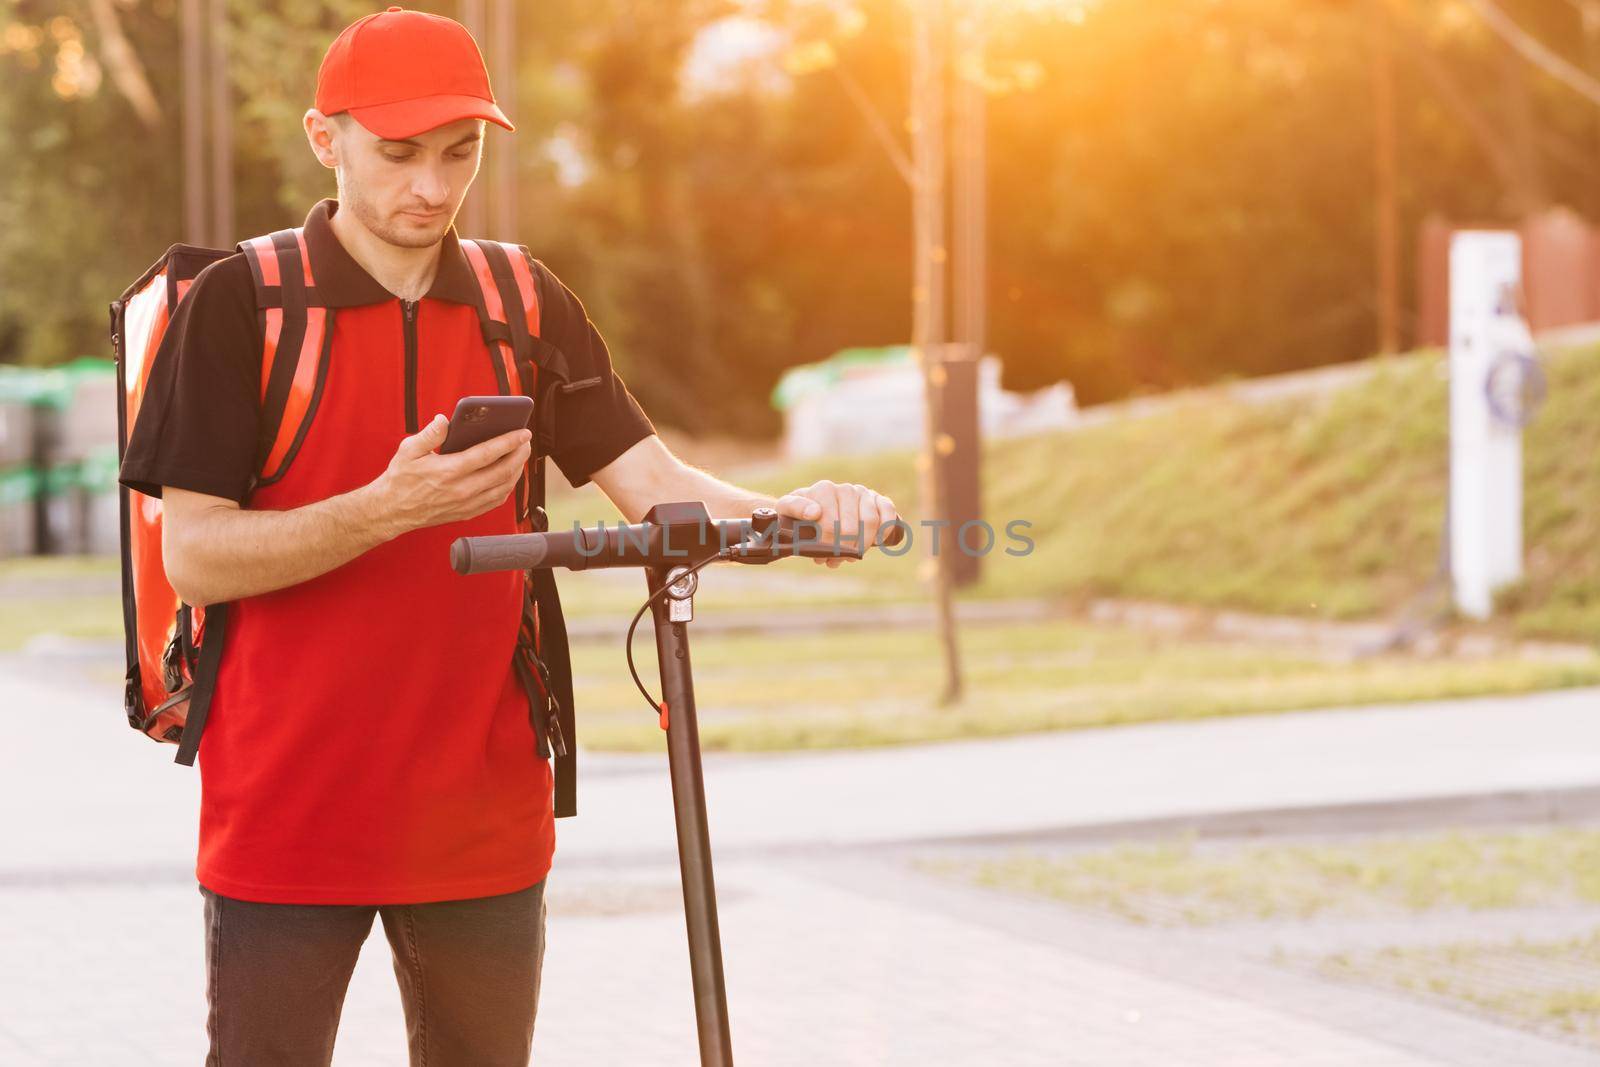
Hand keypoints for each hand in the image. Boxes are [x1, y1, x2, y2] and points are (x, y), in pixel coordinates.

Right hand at [369, 413, 531, 536]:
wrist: (391, 511)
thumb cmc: (400, 480)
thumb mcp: (409, 450)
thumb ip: (430, 434)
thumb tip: (444, 420)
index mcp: (449, 471)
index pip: (488, 454)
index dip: (509, 441)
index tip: (522, 432)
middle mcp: (462, 489)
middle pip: (503, 471)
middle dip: (519, 454)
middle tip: (526, 442)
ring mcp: (466, 504)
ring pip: (504, 487)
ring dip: (517, 471)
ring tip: (520, 456)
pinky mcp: (467, 513)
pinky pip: (496, 501)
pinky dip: (507, 487)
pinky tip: (508, 476)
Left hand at [774, 479, 900, 568]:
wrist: (812, 511)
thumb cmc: (799, 514)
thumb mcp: (787, 511)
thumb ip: (794, 508)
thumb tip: (814, 512)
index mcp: (824, 489)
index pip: (830, 522)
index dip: (827, 543)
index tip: (822, 556)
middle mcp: (845, 489)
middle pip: (850, 526)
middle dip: (844, 548)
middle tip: (837, 559)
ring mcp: (863, 493)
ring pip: (870, 520)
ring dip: (863, 544)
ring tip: (853, 555)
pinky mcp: (878, 499)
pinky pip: (888, 511)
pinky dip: (886, 527)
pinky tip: (878, 541)